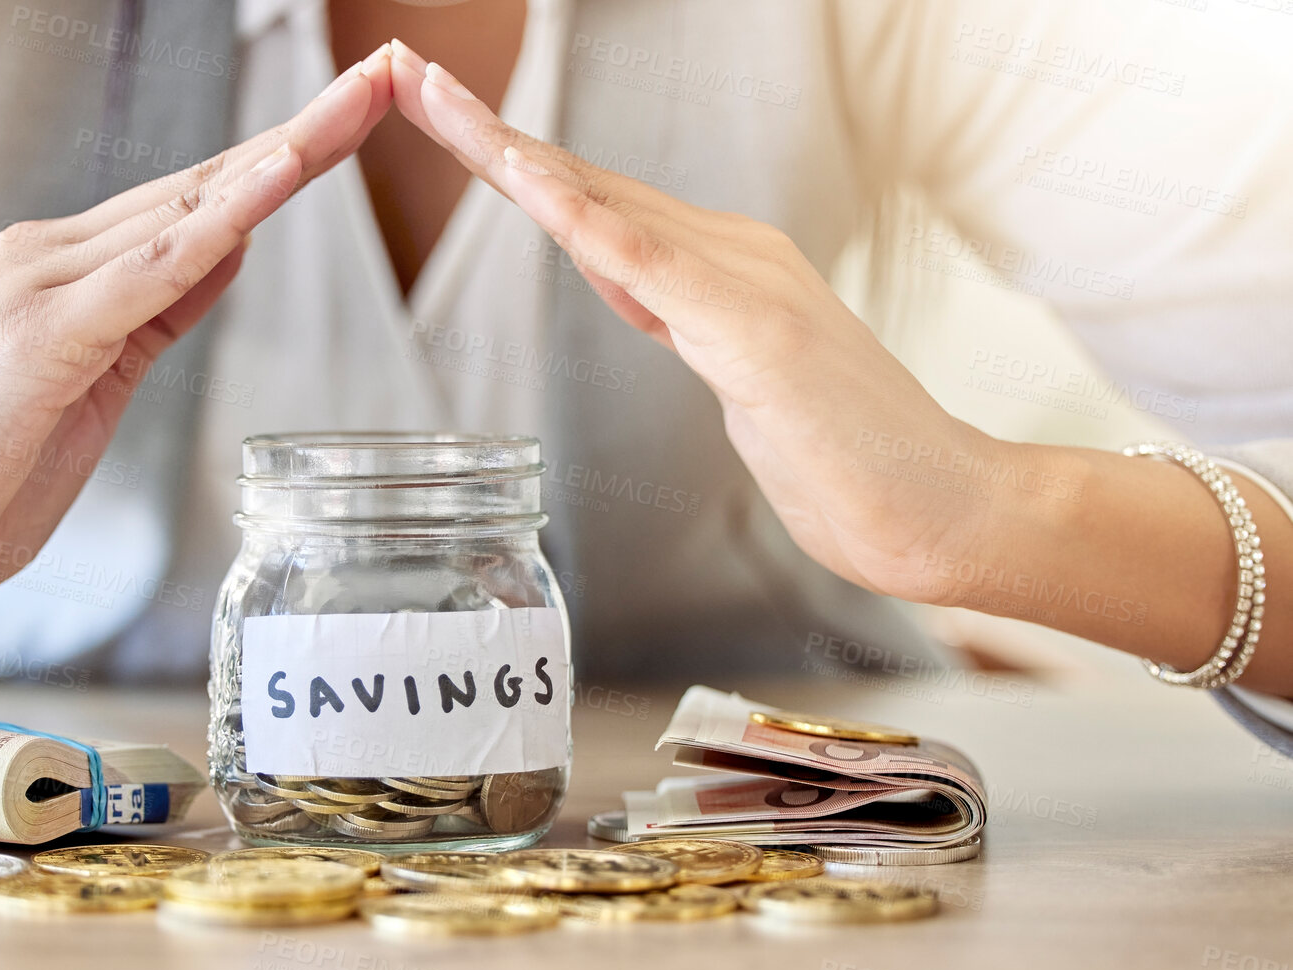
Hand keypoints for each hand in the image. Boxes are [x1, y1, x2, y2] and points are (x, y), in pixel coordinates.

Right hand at [0, 46, 395, 629]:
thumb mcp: (98, 381)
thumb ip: (157, 310)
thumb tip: (229, 246)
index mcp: (72, 269)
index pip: (201, 202)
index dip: (286, 157)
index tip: (361, 114)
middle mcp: (53, 256)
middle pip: (206, 186)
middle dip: (306, 134)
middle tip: (387, 78)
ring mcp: (41, 289)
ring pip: (185, 212)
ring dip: (279, 158)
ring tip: (358, 104)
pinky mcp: (39, 338)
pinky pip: (147, 275)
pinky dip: (214, 229)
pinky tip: (272, 186)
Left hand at [387, 42, 1009, 604]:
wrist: (946, 511)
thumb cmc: (853, 466)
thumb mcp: (742, 389)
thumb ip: (690, 331)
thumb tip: (640, 297)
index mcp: (723, 274)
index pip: (596, 208)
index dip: (512, 165)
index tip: (443, 123)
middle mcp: (732, 258)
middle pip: (583, 184)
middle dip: (485, 131)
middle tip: (407, 76)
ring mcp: (746, 287)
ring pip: (601, 202)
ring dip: (507, 148)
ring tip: (431, 92)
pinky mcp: (754, 333)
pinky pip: (646, 262)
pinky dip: (577, 214)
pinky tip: (521, 175)